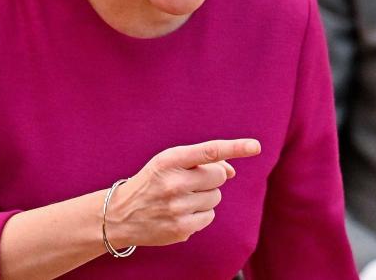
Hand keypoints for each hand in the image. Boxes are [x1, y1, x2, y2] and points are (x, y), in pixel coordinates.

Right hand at [105, 139, 260, 247]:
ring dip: (205, 196)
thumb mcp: (169, 163)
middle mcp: (173, 183)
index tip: (256, 146)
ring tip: (181, 198)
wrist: (120, 214)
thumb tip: (232, 170)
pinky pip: (209, 217)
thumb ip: (201, 161)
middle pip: (219, 176)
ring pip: (215, 197)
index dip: (235, 147)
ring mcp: (177, 208)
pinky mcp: (181, 229)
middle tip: (192, 181)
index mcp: (169, 161)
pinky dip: (200, 214)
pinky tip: (181, 212)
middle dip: (212, 177)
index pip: (209, 151)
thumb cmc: (152, 181)